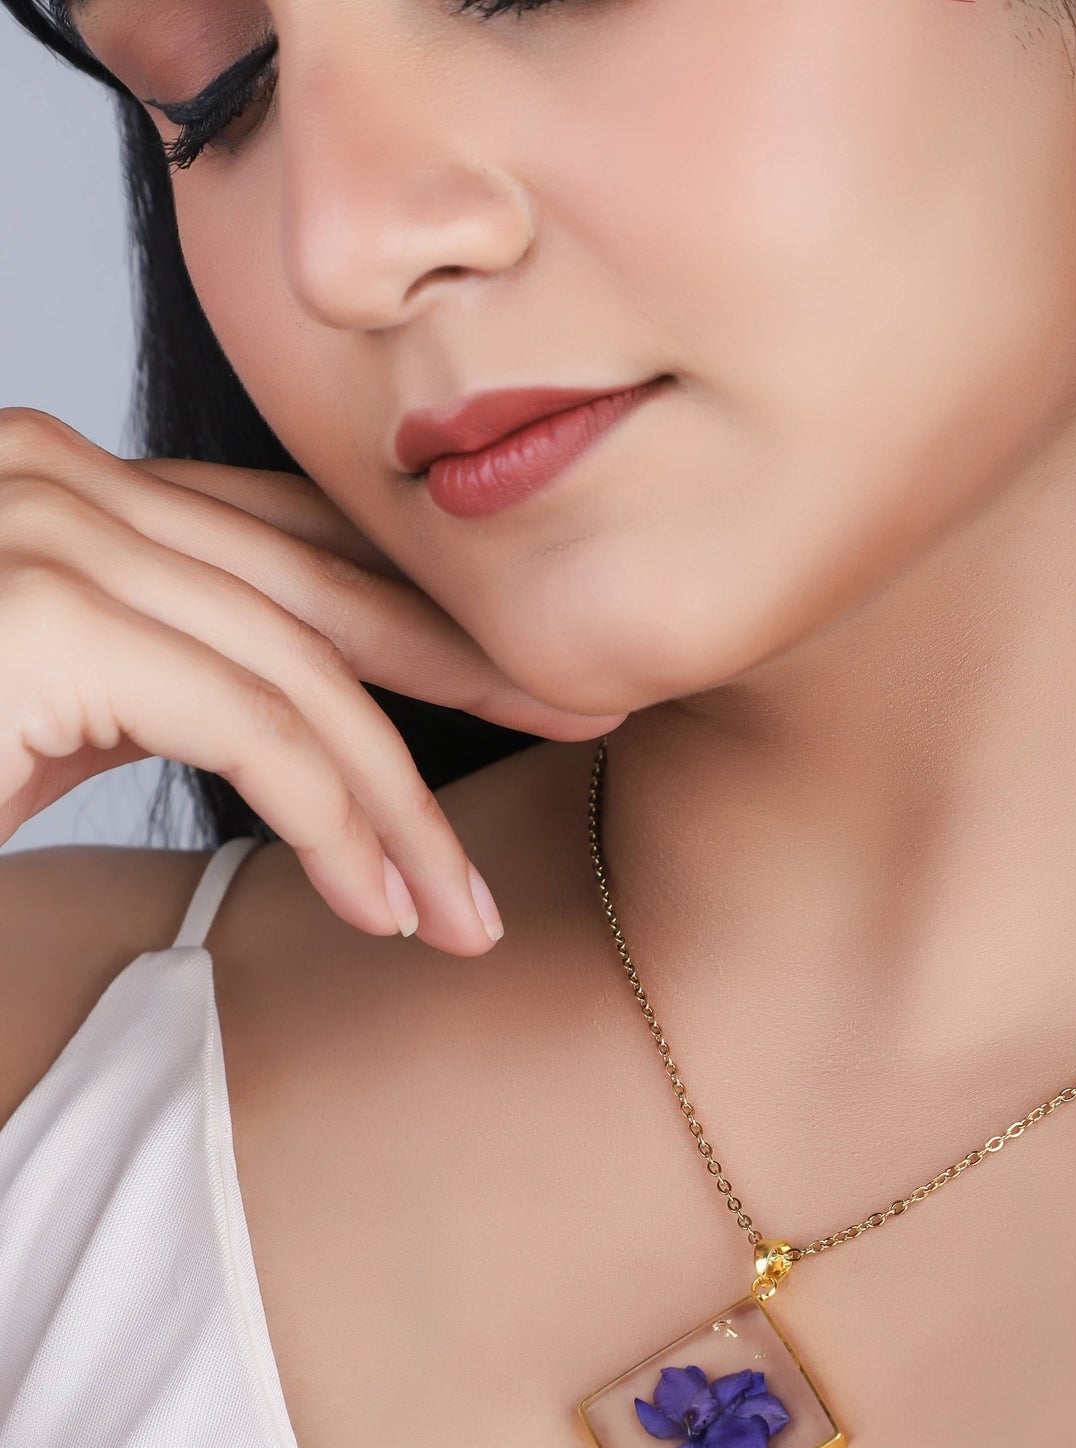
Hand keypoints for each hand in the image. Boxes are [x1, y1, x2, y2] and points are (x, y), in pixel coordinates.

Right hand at [0, 407, 623, 952]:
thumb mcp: (52, 719)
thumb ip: (161, 685)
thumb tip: (302, 741)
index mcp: (65, 485)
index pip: (280, 540)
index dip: (417, 608)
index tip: (530, 671)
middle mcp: (54, 474)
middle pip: (313, 583)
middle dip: (461, 665)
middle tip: (588, 720)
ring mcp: (43, 530)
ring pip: (299, 666)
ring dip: (404, 801)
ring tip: (467, 911)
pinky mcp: (43, 612)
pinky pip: (249, 723)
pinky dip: (335, 818)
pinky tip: (385, 901)